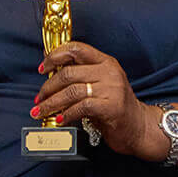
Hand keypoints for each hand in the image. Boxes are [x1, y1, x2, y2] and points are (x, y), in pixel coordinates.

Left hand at [33, 41, 158, 159]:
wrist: (138, 128)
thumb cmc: (114, 107)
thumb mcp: (99, 85)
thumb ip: (80, 76)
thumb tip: (50, 75)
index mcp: (105, 61)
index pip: (76, 49)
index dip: (54, 56)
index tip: (42, 69)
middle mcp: (109, 72)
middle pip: (69, 73)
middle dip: (48, 87)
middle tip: (39, 99)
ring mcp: (112, 89)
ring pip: (71, 91)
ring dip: (52, 103)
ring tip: (41, 112)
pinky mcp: (111, 107)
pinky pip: (81, 107)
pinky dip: (66, 114)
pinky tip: (60, 120)